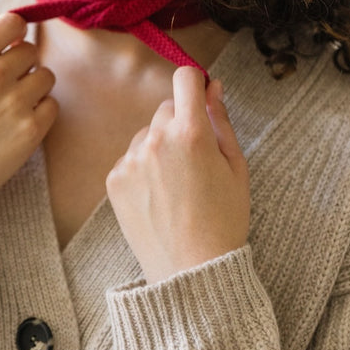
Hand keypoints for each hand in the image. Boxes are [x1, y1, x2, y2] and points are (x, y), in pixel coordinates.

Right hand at [0, 11, 57, 229]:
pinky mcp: (31, 131)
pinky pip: (52, 105)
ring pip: (46, 76)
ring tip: (12, 105)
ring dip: (33, 86)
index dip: (13, 33)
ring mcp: (15, 104)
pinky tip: (19, 122)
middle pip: (30, 51)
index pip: (11, 23)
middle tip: (5, 85)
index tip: (8, 46)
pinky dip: (41, 111)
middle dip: (20, 64)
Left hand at [106, 68, 249, 283]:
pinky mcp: (114, 180)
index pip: (184, 78)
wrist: (191, 270)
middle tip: (195, 161)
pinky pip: (130, 158)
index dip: (194, 84)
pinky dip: (143, 169)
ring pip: (147, 135)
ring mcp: (130, 160)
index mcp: (191, 133)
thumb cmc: (223, 220)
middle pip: (165, 108)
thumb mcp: (236, 167)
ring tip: (177, 186)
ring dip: (159, 147)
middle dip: (180, 123)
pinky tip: (159, 196)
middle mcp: (155, 140)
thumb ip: (222, 121)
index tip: (199, 98)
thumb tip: (212, 86)